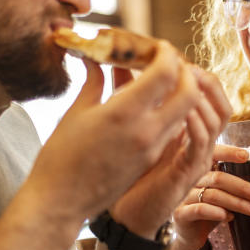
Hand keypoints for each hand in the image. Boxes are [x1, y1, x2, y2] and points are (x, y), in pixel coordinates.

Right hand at [27, 40, 199, 228]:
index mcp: (124, 112)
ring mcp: (152, 148)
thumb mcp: (75, 113)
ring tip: (161, 82)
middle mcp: (146, 130)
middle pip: (189, 92)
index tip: (157, 46)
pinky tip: (151, 105)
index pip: (166, 73)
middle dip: (185, 72)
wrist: (61, 203)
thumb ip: (93, 82)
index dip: (166, 53)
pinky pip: (172, 128)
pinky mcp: (151, 160)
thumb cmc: (60, 158)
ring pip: (185, 112)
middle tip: (168, 63)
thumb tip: (95, 60)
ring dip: (181, 92)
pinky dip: (170, 111)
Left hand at [110, 66, 232, 237]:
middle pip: (222, 104)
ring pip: (217, 121)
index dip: (199, 75)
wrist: (124, 214)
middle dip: (207, 82)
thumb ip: (133, 96)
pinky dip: (195, 124)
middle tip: (188, 68)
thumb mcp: (133, 126)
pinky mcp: (189, 174)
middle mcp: (199, 144)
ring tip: (186, 83)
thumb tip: (119, 61)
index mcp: (189, 131)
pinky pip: (202, 144)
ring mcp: (197, 159)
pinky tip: (182, 111)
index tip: (179, 59)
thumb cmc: (125, 171)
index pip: (210, 95)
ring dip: (202, 99)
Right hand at [166, 142, 249, 249]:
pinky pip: (199, 210)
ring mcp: (183, 196)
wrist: (190, 237)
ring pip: (212, 194)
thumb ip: (242, 186)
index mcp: (202, 169)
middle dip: (243, 187)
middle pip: (218, 178)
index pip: (213, 154)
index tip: (247, 156)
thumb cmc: (211, 211)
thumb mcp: (226, 196)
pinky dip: (216, 213)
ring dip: (237, 202)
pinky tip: (230, 217)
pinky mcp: (180, 214)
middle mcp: (190, 179)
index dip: (228, 152)